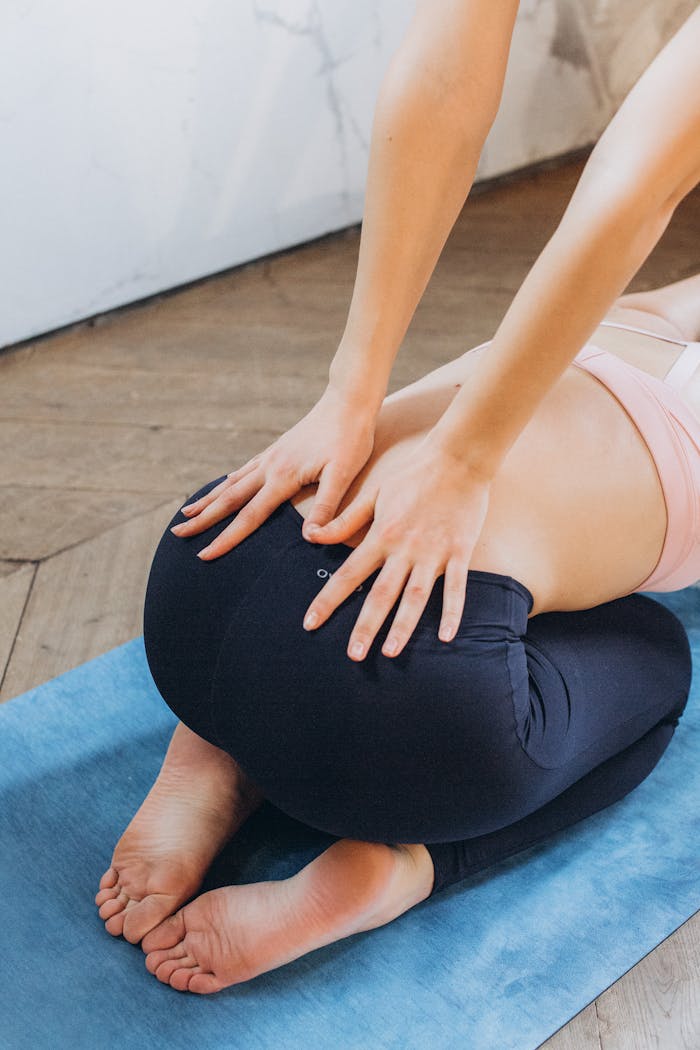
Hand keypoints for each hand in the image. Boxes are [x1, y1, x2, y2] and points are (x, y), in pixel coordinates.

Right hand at [169, 385, 376, 557]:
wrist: (348, 399)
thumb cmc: (351, 438)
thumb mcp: (343, 474)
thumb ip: (325, 507)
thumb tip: (308, 539)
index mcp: (283, 477)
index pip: (249, 516)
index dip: (226, 538)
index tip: (205, 554)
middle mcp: (269, 467)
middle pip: (229, 499)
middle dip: (203, 520)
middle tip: (177, 535)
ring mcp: (271, 457)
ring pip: (231, 484)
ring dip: (208, 501)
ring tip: (186, 514)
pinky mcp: (277, 450)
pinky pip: (244, 470)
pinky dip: (228, 482)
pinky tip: (223, 486)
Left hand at [302, 437, 490, 659]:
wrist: (457, 458)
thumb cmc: (413, 474)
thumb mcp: (373, 494)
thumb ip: (344, 520)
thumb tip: (311, 536)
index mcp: (380, 535)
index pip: (347, 574)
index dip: (327, 600)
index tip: (310, 623)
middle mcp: (404, 548)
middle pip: (380, 594)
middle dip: (365, 626)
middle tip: (353, 656)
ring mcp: (433, 552)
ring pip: (416, 596)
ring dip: (402, 626)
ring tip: (390, 652)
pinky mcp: (460, 551)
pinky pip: (456, 587)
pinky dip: (452, 612)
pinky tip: (446, 637)